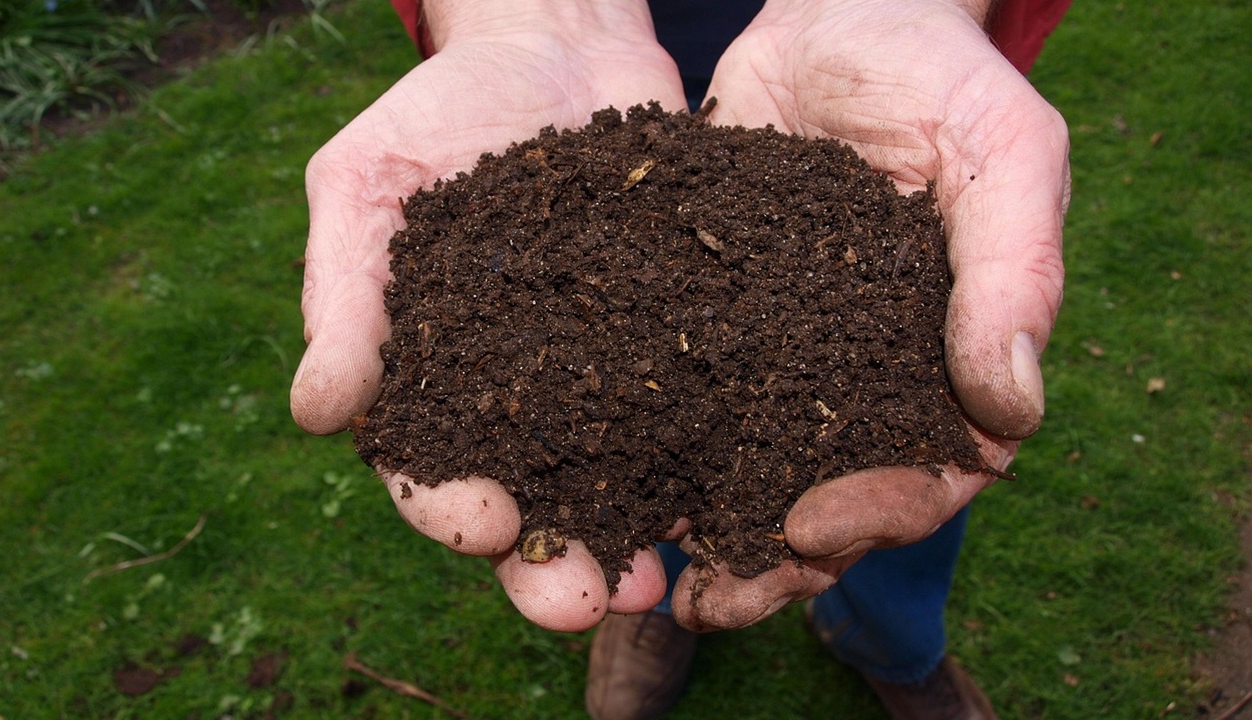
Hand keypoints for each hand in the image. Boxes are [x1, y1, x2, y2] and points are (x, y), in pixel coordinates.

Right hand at [290, 1, 687, 630]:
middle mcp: (519, 398)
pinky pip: (691, 412)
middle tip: (584, 604)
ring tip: (661, 583)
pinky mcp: (674, 341)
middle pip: (530, 505)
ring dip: (634, 540)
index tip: (482, 524)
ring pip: (615, 483)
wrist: (554, 47)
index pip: (429, 470)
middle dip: (551, 566)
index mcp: (432, 379)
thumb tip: (315, 414)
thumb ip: (343, 296)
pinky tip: (729, 494)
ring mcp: (602, 375)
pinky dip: (706, 461)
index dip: (450, 509)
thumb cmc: (439, 113)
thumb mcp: (366, 185)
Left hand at [669, 0, 1069, 630]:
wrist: (835, 14)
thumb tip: (1012, 413)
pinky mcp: (707, 321)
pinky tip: (595, 483)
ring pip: (746, 467)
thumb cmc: (937, 74)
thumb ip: (1014, 273)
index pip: (930, 471)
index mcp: (945, 358)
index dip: (878, 513)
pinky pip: (677, 399)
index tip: (809, 526)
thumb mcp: (1001, 152)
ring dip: (701, 530)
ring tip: (642, 575)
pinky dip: (643, 447)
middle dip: (772, 558)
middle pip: (827, 497)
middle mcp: (860, 375)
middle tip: (709, 601)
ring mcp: (781, 356)